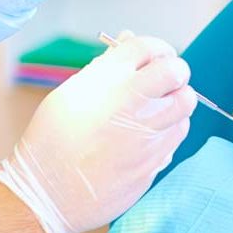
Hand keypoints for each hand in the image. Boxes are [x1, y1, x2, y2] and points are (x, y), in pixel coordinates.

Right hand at [0, 33, 196, 232]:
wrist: (47, 192)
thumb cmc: (53, 141)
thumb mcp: (70, 93)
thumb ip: (106, 66)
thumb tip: (128, 39)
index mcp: (107, 79)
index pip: (149, 47)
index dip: (157, 49)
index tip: (155, 59)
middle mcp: (131, 101)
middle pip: (177, 71)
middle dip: (174, 72)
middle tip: (164, 81)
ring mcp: (146, 132)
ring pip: (184, 103)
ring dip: (175, 102)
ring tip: (155, 110)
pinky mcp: (155, 160)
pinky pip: (177, 135)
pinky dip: (170, 129)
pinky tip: (149, 135)